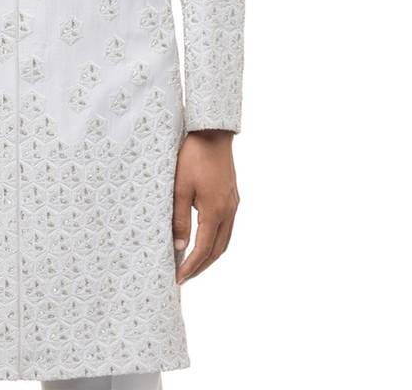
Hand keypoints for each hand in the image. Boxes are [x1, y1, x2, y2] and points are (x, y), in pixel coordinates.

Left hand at [173, 130, 238, 283]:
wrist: (212, 133)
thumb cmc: (193, 156)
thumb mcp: (180, 187)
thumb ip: (180, 218)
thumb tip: (180, 247)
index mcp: (215, 211)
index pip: (203, 249)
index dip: (191, 266)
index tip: (178, 278)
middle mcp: (229, 211)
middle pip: (218, 250)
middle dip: (201, 266)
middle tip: (184, 277)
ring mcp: (233, 204)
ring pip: (225, 240)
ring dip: (210, 255)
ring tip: (193, 264)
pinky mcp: (232, 197)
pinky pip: (227, 227)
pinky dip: (216, 240)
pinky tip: (204, 239)